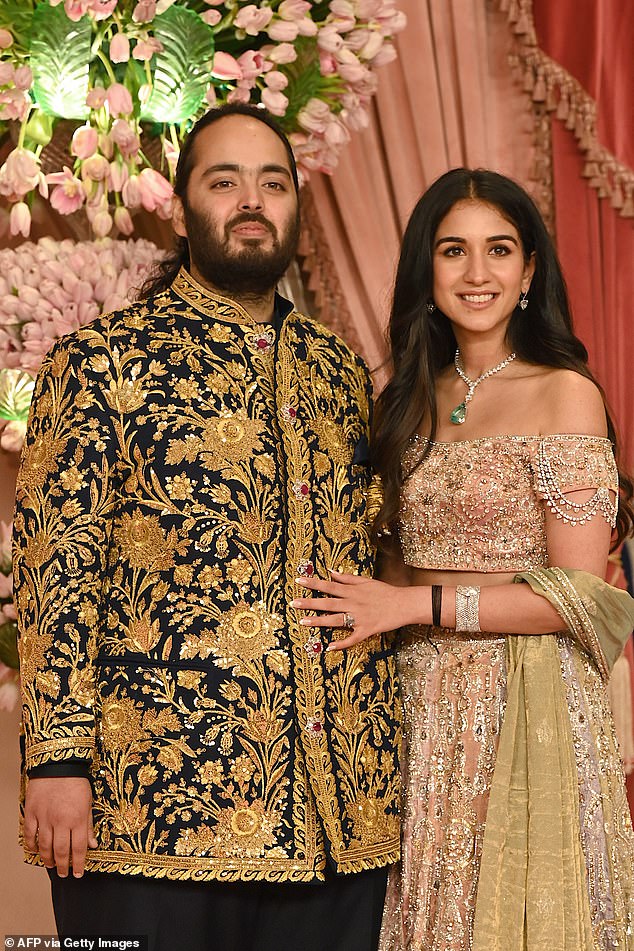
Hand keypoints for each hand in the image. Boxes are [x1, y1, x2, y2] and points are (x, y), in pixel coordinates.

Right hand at [23, 776, 97, 877]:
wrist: (58, 764)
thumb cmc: (76, 782)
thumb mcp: (89, 802)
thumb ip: (89, 825)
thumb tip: (93, 845)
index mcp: (78, 818)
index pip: (79, 848)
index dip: (79, 863)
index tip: (78, 873)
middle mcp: (61, 821)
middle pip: (61, 851)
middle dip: (63, 866)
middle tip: (64, 873)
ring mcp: (45, 817)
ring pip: (45, 846)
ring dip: (48, 859)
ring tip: (51, 865)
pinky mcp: (32, 813)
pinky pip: (30, 834)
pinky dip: (32, 845)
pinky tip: (35, 851)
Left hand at [291, 570, 415, 648]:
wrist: (404, 604)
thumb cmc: (385, 592)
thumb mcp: (366, 581)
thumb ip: (347, 578)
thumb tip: (331, 571)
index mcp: (353, 591)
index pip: (329, 585)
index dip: (313, 583)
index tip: (299, 580)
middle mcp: (353, 603)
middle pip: (328, 603)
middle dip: (310, 603)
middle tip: (293, 603)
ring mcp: (359, 618)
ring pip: (335, 620)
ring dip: (318, 621)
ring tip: (303, 622)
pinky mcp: (366, 630)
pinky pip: (352, 638)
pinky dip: (341, 643)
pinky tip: (328, 647)